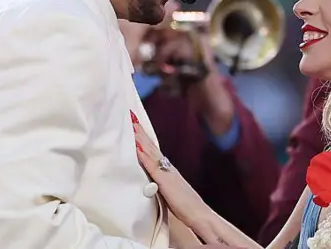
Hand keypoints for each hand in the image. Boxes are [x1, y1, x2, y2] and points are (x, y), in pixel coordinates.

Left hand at [131, 112, 210, 233]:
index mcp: (168, 170)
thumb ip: (162, 184)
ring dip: (140, 137)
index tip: (135, 124)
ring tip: (131, 123)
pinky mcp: (165, 181)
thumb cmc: (186, 208)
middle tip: (130, 115)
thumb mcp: (172, 192)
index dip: (144, 137)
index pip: (153, 150)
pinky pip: (151, 165)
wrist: (200, 215)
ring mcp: (166, 172)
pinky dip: (143, 154)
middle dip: (140, 131)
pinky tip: (136, 146)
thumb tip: (151, 181)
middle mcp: (167, 167)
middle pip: (151, 145)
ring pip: (150, 150)